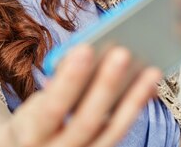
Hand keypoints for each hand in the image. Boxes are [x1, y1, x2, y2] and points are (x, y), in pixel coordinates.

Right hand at [0, 45, 161, 146]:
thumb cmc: (32, 121)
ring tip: (150, 71)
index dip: (69, 79)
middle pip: (86, 121)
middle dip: (105, 86)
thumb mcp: (31, 105)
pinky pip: (120, 133)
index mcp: (30, 133)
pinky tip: (148, 88)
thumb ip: (54, 89)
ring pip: (111, 131)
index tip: (85, 48)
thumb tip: (83, 59)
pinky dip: (135, 109)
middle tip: (122, 53)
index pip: (52, 106)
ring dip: (133, 99)